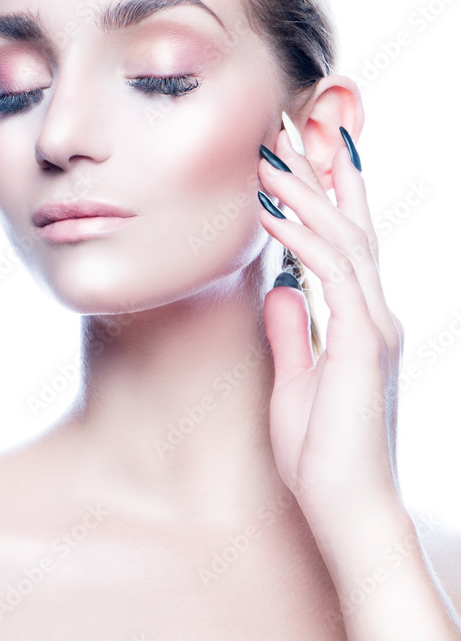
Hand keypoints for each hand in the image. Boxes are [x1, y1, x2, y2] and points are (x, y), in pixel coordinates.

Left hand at [257, 124, 404, 537]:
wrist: (348, 512)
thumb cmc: (324, 458)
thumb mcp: (298, 382)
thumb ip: (294, 332)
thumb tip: (282, 289)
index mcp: (362, 322)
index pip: (347, 243)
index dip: (328, 194)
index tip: (300, 153)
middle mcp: (375, 315)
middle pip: (351, 225)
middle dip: (319, 174)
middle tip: (286, 128)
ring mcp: (373, 327)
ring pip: (344, 238)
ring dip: (303, 192)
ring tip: (267, 155)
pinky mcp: (361, 344)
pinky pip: (332, 273)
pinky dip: (300, 236)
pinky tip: (270, 211)